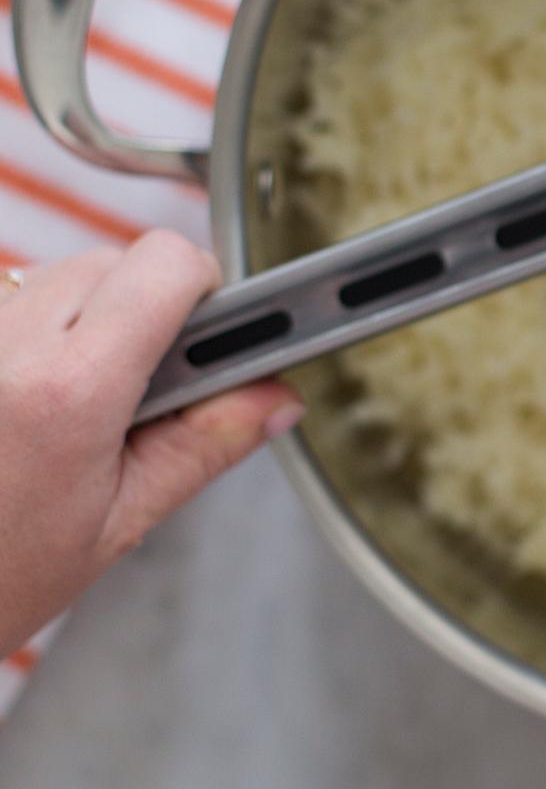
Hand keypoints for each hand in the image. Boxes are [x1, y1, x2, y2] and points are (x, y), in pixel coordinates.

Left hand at [0, 232, 302, 656]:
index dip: (208, 294)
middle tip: (133, 394)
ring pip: (57, 275)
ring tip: (61, 406)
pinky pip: (7, 303)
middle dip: (144, 312)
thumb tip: (275, 397)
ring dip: (81, 319)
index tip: (220, 335)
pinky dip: (28, 334)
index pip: (168, 266)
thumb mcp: (116, 526)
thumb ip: (204, 445)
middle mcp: (5, 344)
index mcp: (68, 390)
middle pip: (115, 262)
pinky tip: (19, 402)